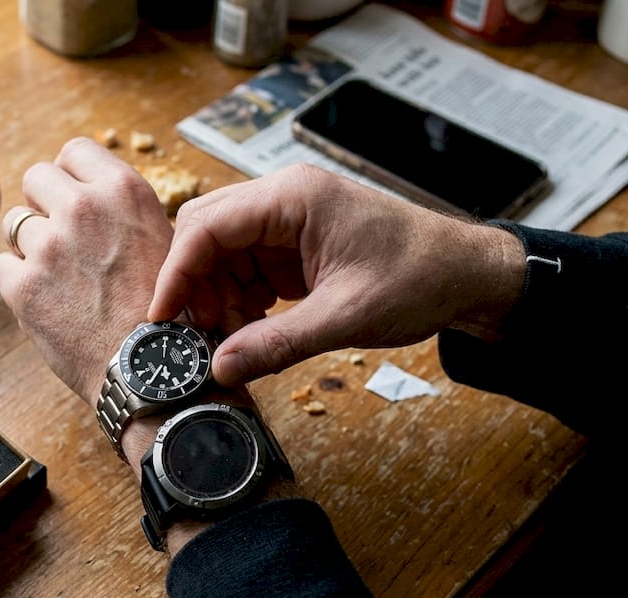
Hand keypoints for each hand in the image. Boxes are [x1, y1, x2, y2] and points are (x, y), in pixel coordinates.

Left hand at [0, 137, 176, 404]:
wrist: (154, 370)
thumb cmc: (167, 314)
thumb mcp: (165, 244)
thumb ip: (124, 215)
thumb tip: (95, 203)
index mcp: (124, 192)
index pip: (76, 150)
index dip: (70, 174)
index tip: (73, 195)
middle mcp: (84, 209)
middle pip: (36, 177)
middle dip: (44, 204)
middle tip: (62, 237)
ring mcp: (49, 246)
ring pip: (15, 224)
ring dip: (30, 246)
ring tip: (60, 278)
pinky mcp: (23, 285)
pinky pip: (1, 266)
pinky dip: (17, 283)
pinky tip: (47, 302)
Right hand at [148, 164, 525, 385]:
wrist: (467, 276)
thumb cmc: (419, 278)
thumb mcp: (344, 317)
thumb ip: (277, 343)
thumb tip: (221, 369)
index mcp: (293, 198)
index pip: (207, 225)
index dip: (176, 272)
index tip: (161, 316)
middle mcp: (283, 200)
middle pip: (206, 233)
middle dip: (194, 285)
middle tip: (195, 335)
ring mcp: (288, 222)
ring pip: (222, 254)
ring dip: (217, 297)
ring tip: (229, 341)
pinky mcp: (294, 246)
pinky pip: (246, 268)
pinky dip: (240, 301)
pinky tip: (250, 332)